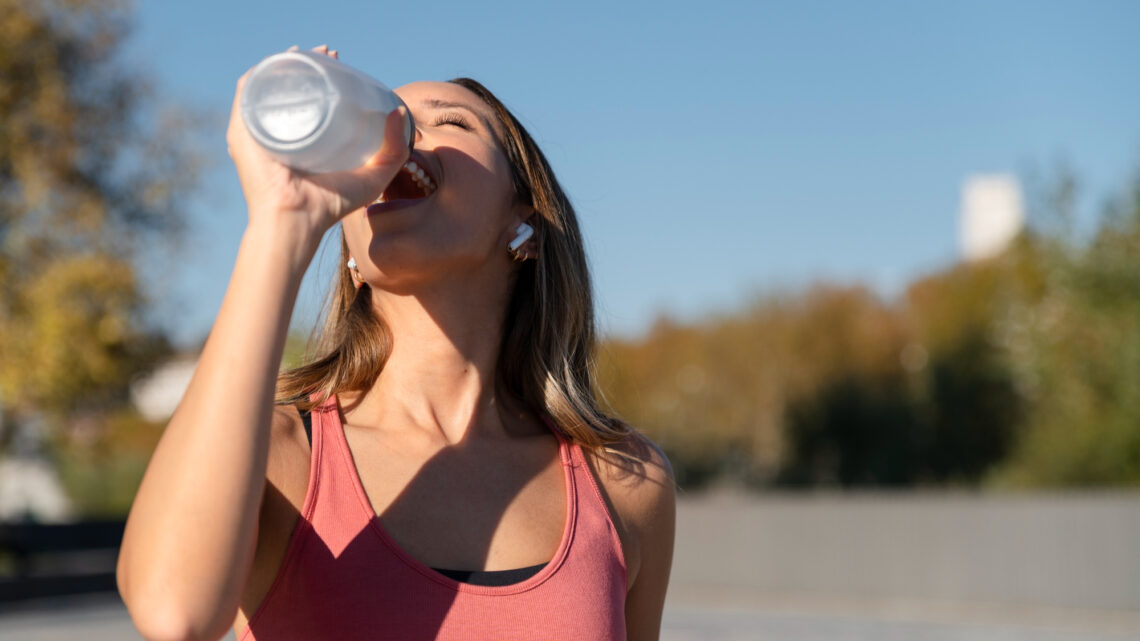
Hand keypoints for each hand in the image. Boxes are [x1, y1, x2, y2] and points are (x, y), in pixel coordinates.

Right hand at [226, 45, 409, 238]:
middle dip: (306, 64)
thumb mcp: (374, 175)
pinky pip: (246, 95)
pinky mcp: (241, 132)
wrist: (296, 220)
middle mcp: (279, 132)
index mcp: (305, 139)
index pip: (312, 98)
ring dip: (283, 63)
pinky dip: (258, 75)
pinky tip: (276, 62)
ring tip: (304, 52)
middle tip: (327, 54)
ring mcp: (258, 131)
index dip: (325, 75)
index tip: (339, 61)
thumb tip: (399, 111)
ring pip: (267, 86)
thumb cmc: (332, 204)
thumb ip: (394, 148)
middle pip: (289, 88)